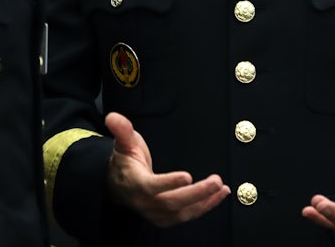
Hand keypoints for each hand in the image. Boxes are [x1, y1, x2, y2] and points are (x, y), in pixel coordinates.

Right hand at [105, 112, 230, 226]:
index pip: (152, 186)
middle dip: (197, 193)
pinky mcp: (166, 217)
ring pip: (182, 212)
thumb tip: (113, 116)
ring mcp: (156, 212)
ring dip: (204, 201)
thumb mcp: (123, 144)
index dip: (169, 183)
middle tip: (216, 180)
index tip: (187, 176)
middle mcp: (146, 202)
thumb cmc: (124, 163)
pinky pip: (186, 216)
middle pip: (172, 202)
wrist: (118, 186)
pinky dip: (204, 207)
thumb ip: (122, 130)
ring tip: (221, 188)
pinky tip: (218, 195)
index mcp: (136, 183)